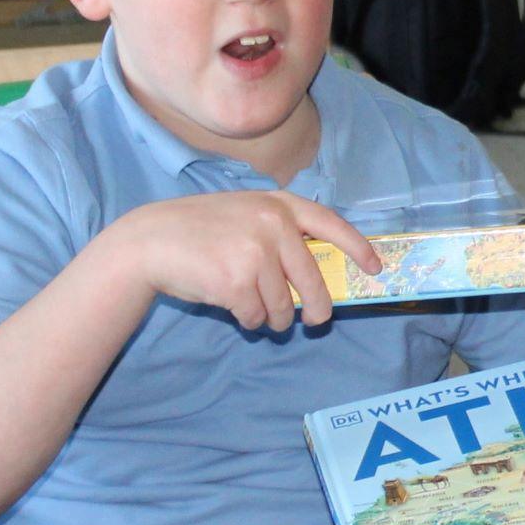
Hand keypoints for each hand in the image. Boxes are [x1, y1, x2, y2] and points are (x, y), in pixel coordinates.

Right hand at [102, 191, 379, 333]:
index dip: (356, 247)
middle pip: (312, 280)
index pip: (330, 224)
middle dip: (316, 307)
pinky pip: (256, 316)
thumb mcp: (245, 214)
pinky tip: (231, 306)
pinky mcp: (236, 282)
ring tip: (254, 308)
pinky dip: (248, 319)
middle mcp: (272, 225)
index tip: (374, 267)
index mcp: (278, 204)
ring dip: (272, 317)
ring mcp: (255, 253)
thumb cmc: (199, 231)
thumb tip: (315, 278)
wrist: (150, 241)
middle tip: (315, 320)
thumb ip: (279, 233)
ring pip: (282, 305)